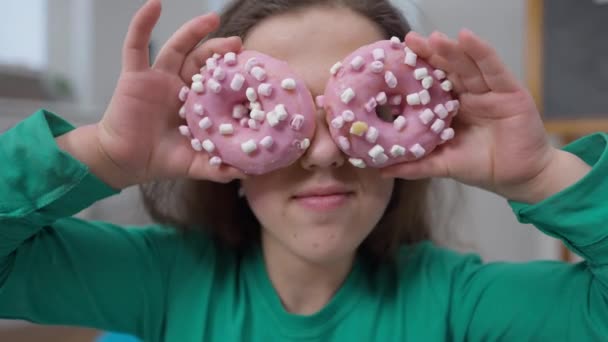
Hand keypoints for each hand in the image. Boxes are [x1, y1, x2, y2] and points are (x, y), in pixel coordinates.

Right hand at [95, 0, 245, 187]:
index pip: (219, 84)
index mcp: (196, 104)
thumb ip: (219, 168)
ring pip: (178, 47)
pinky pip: (136, 44)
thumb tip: (250, 172)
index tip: (253, 70)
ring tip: (211, 17)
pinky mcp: (135, 74)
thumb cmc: (160, 160)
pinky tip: (153, 4)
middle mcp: (180, 86)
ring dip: (193, 30)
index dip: (234, 76)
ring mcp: (158, 78)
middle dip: (220, 51)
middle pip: (202, 61)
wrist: (124, 161)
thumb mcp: (195, 164)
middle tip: (238, 44)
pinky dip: (143, 23)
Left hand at [382, 30, 587, 202]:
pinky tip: (467, 38)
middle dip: (429, 53)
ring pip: (467, 64)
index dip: (414, 72)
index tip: (393, 60)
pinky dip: (481, 52)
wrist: (519, 178)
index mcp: (451, 107)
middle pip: (447, 68)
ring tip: (434, 38)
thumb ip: (415, 165)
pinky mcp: (510, 90)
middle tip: (409, 40)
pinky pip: (494, 68)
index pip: (430, 84)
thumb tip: (381, 171)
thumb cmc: (482, 167)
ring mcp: (489, 90)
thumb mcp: (443, 164)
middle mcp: (469, 94)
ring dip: (451, 49)